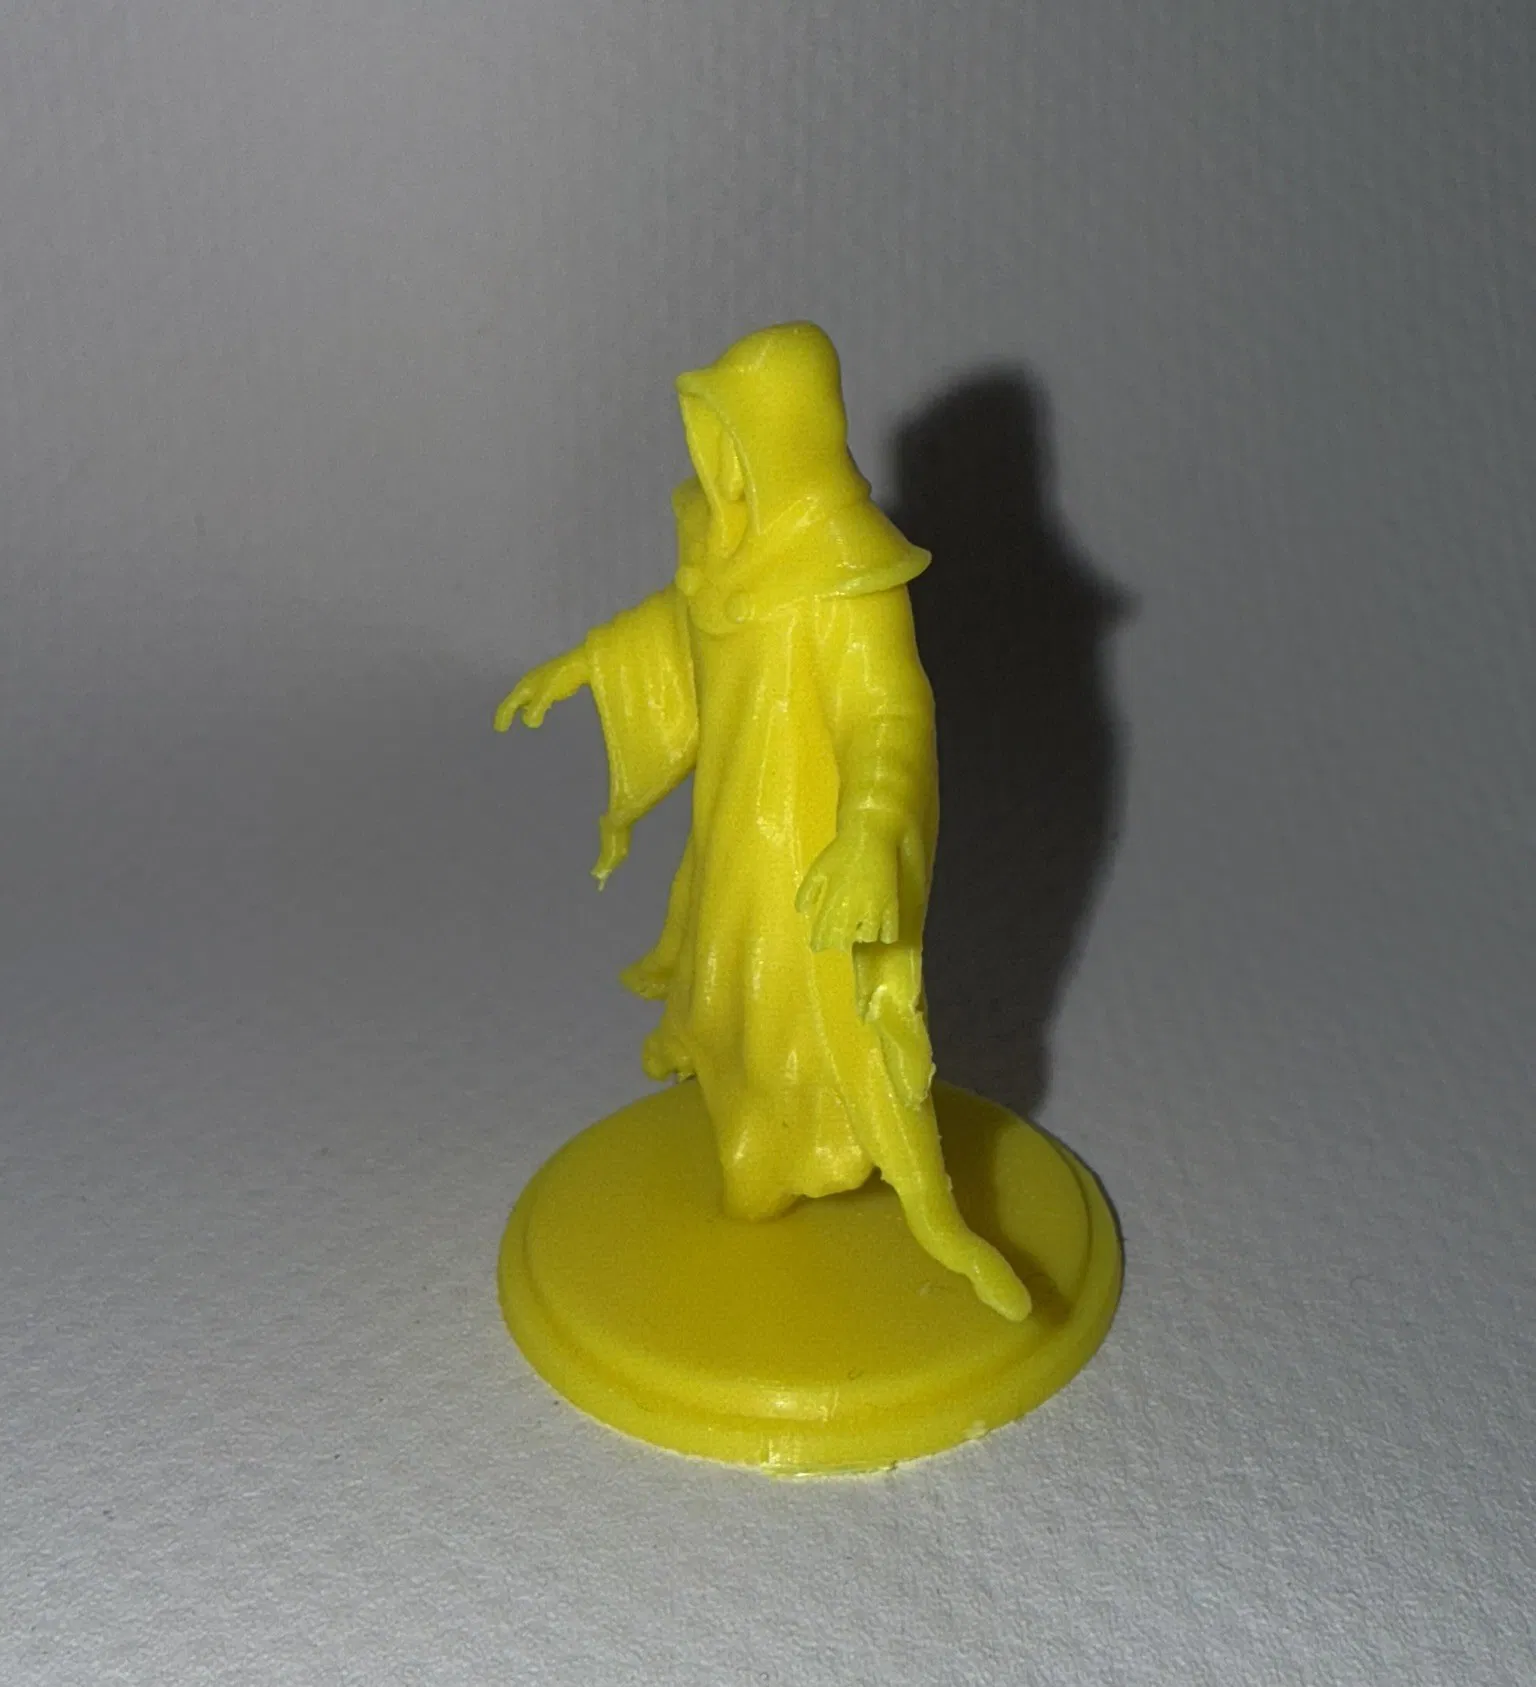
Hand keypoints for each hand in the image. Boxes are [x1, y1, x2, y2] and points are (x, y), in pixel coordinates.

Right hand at [494, 649, 588, 731]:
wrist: (583, 661)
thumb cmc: (563, 677)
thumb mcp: (547, 694)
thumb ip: (536, 708)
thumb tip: (529, 722)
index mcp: (526, 686)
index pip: (509, 704)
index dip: (503, 716)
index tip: (499, 729)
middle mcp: (530, 682)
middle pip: (514, 699)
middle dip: (509, 712)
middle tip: (503, 726)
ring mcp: (541, 681)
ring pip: (526, 696)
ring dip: (521, 708)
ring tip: (523, 716)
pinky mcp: (553, 682)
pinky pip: (537, 695)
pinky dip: (534, 704)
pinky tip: (543, 707)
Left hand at [796, 822, 900, 950]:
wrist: (870, 836)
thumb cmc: (841, 851)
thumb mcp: (817, 869)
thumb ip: (807, 892)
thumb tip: (801, 912)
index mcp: (832, 903)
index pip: (823, 934)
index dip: (819, 943)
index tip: (817, 945)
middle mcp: (852, 910)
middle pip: (844, 941)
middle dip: (839, 941)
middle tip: (838, 937)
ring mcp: (874, 909)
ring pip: (868, 938)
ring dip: (862, 937)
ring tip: (859, 929)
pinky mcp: (891, 905)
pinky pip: (890, 933)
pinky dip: (884, 935)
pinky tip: (880, 927)